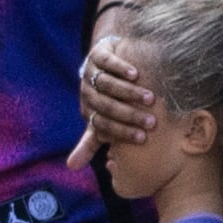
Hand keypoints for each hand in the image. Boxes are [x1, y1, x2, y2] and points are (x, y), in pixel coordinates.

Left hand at [73, 29, 159, 169]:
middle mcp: (86, 92)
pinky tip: (137, 75)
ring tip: (150, 99)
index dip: (121, 132)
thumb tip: (71, 167)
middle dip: (129, 115)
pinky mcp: (98, 54)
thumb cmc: (106, 97)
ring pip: (107, 84)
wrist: (103, 61)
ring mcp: (91, 72)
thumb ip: (89, 143)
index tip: (142, 138)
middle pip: (106, 105)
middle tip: (151, 122)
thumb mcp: (98, 119)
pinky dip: (121, 69)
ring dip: (128, 92)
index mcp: (88, 110)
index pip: (102, 125)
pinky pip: (108, 62)